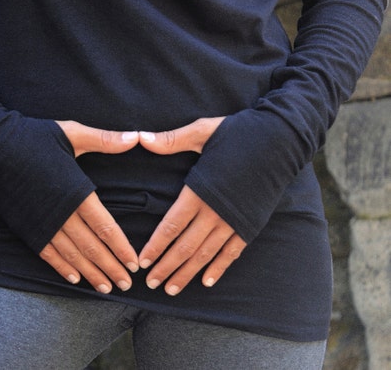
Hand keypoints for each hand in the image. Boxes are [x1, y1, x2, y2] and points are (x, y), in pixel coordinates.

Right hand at [39, 121, 139, 292]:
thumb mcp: (72, 133)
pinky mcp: (27, 227)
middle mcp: (61, 213)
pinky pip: (47, 253)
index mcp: (76, 193)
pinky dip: (61, 267)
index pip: (105, 228)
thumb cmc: (34, 137)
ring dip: (90, 273)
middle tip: (126, 285)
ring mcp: (42, 223)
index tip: (134, 263)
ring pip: (71, 255)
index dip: (121, 248)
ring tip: (105, 288)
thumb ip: (105, 140)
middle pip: (91, 247)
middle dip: (111, 267)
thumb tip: (136, 137)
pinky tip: (74, 279)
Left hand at [138, 117, 246, 294]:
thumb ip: (171, 141)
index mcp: (199, 191)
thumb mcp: (202, 132)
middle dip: (167, 267)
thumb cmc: (239, 133)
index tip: (143, 261)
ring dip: (188, 273)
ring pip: (206, 254)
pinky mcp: (250, 223)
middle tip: (151, 284)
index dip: (156, 246)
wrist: (281, 140)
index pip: (171, 226)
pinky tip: (207, 281)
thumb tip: (140, 138)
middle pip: (186, 246)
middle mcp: (215, 211)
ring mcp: (234, 220)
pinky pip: (232, 251)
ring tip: (172, 289)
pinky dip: (219, 267)